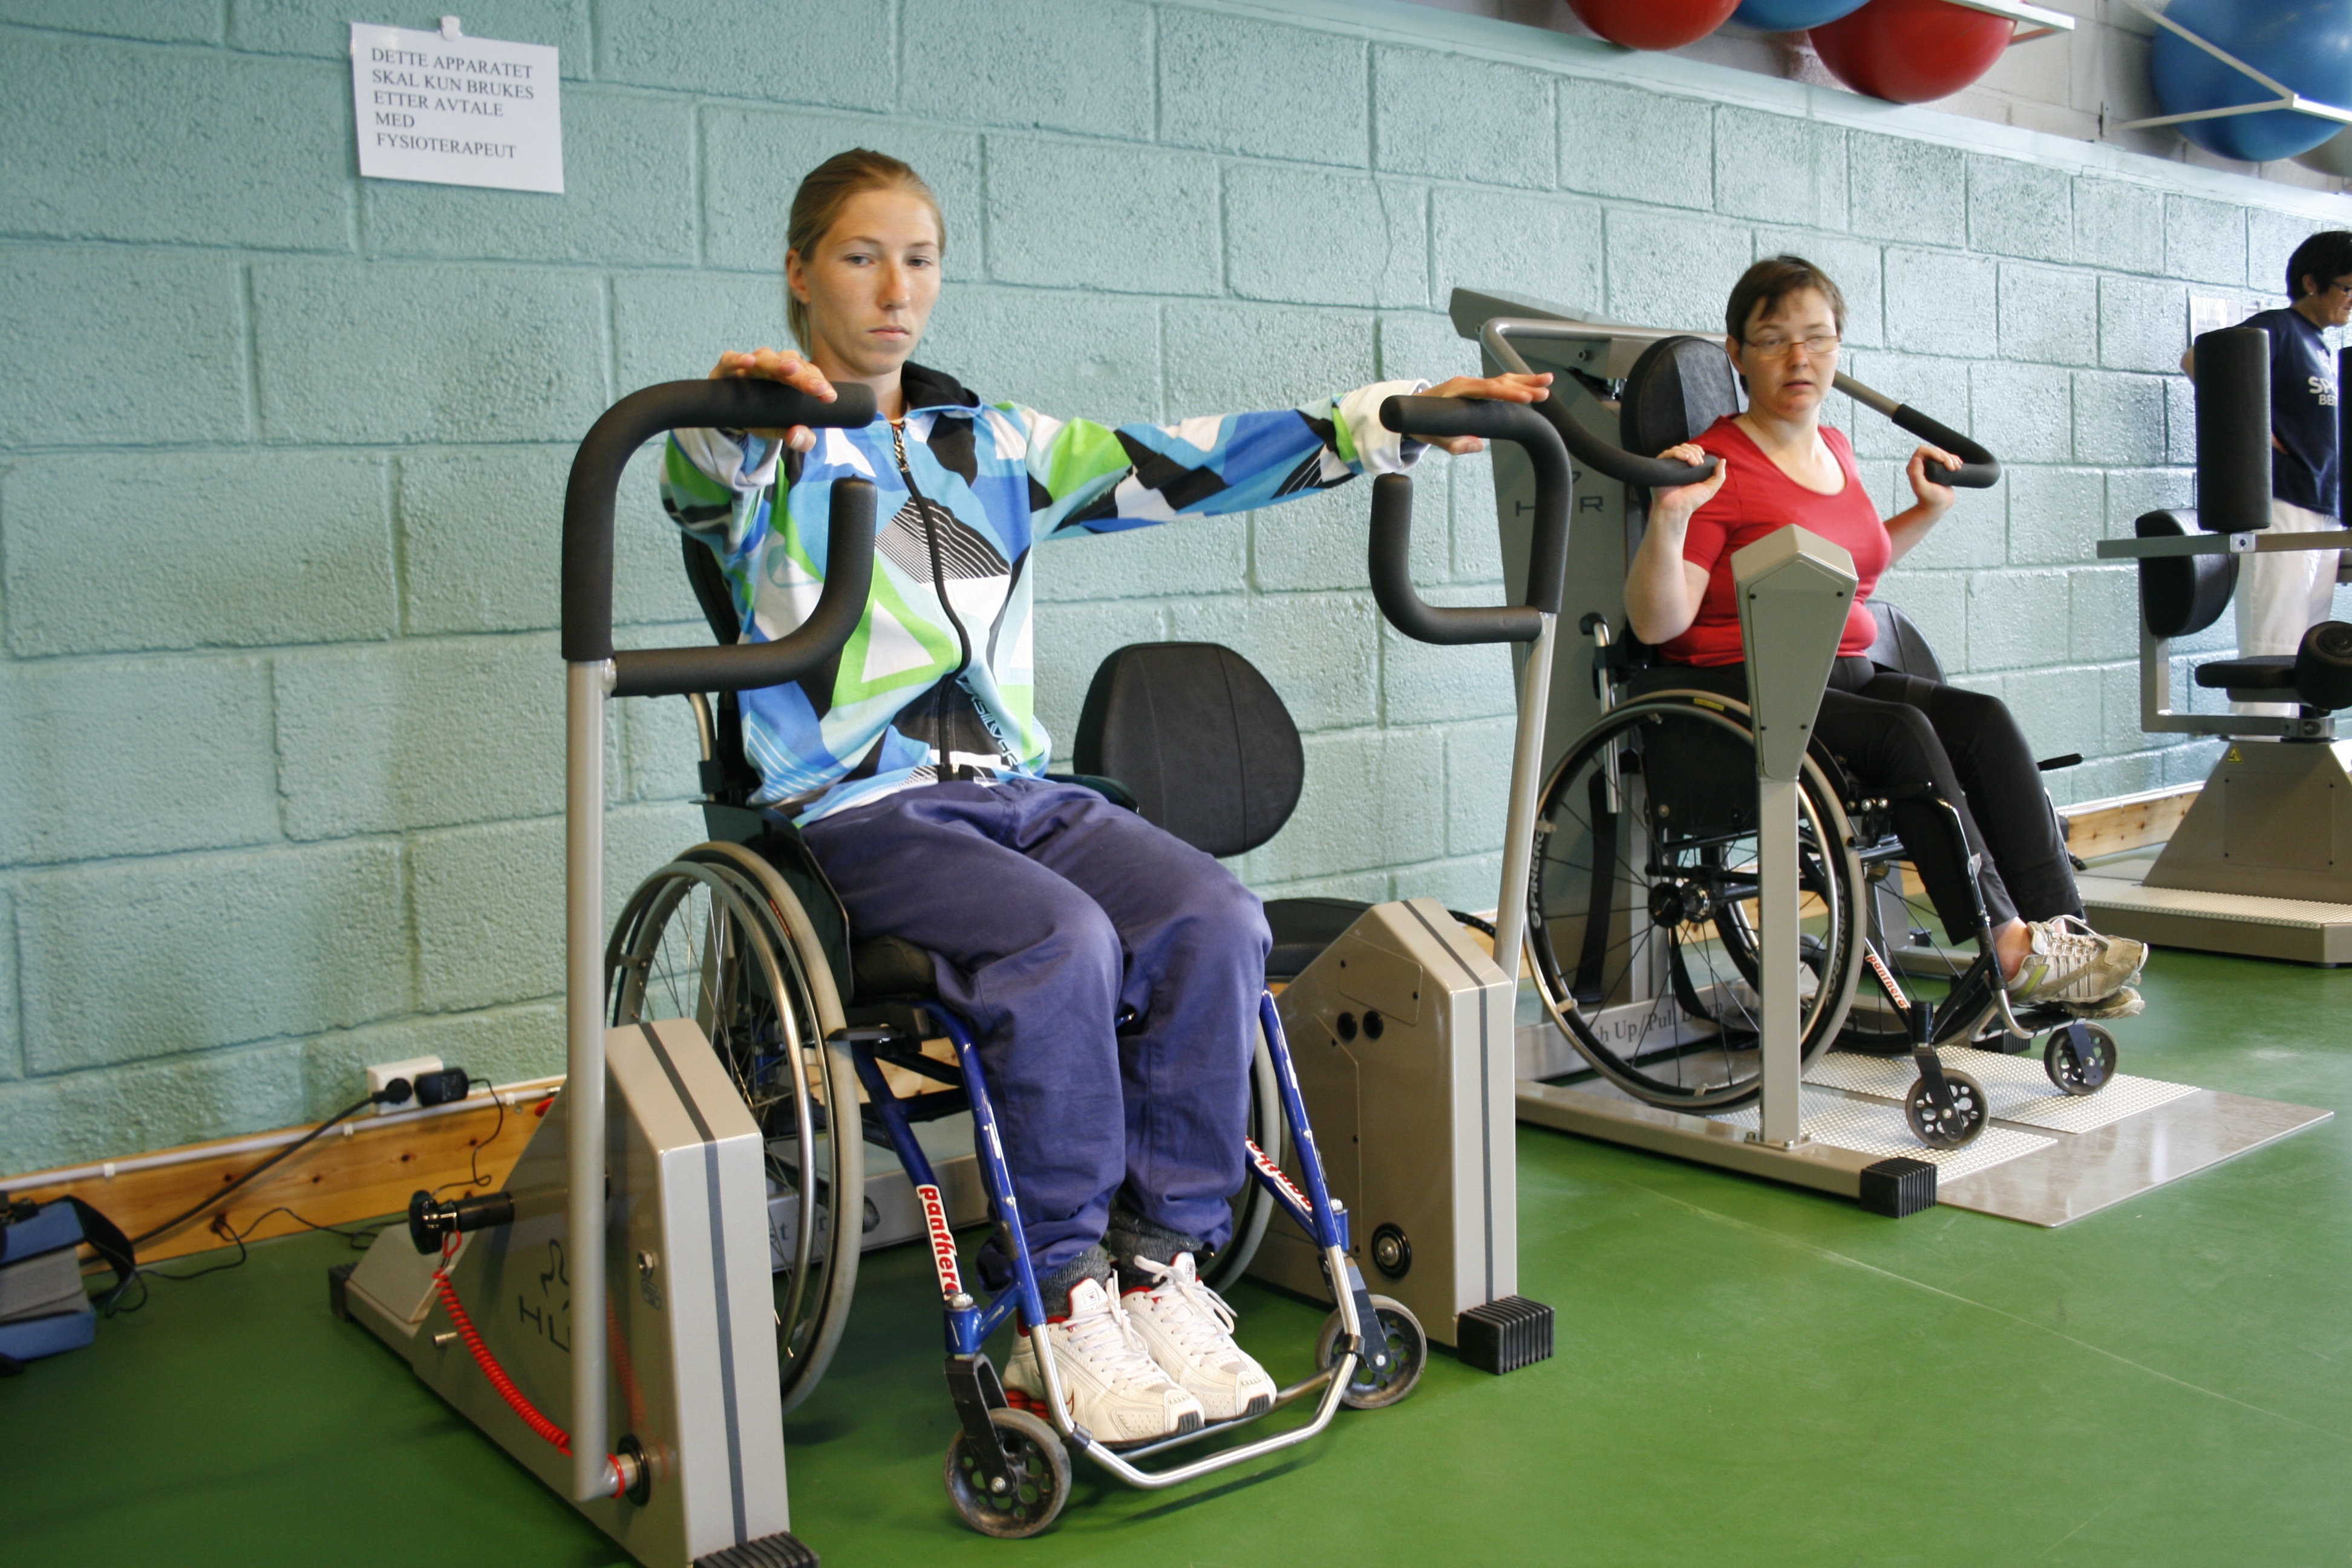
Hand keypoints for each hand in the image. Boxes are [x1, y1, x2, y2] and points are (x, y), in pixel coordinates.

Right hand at [709, 347, 835, 452]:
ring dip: (777, 363)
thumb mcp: (783, 430)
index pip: (809, 375)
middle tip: (817, 388)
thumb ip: (800, 439)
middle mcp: (774, 365)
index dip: (819, 384)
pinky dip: (738, 359)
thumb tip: (798, 437)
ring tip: (790, 369)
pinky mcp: (727, 367)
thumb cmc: (762, 416)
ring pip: (765, 358)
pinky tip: (748, 361)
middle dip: (804, 376)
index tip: (829, 397)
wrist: (730, 415)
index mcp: (792, 376)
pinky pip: (731, 359)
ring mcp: (751, 365)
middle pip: (791, 365)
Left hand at [1406, 371, 1553, 453]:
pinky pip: (1500, 385)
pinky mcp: (1477, 390)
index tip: (1524, 397)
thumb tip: (1479, 445)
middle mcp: (1467, 383)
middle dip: (1524, 386)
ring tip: (1547, 381)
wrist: (1410, 410)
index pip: (1487, 390)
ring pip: (1503, 380)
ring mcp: (1473, 385)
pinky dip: (1518, 384)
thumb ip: (1453, 442)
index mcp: (1458, 390)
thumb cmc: (1420, 421)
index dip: (1507, 394)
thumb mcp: (1432, 435)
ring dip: (1526, 381)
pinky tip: (1533, 387)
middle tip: (1544, 392)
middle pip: (1500, 382)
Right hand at [1650, 443, 1726, 520]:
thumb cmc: (1692, 501)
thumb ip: (1719, 476)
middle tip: (1698, 463)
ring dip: (1687, 452)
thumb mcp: (1710, 488)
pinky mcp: (1659, 467)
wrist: (1677, 508)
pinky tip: (1684, 458)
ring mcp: (1667, 466)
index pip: (1690, 450)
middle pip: (1684, 447)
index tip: (1702, 455)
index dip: (1697, 449)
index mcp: (1687, 468)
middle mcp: (1677, 466)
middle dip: (1693, 451)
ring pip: (1676, 449)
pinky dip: (1676, 453)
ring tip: (1693, 463)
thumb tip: (1723, 460)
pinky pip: (1665, 454)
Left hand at [1905, 443, 1959, 510]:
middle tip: (1952, 468)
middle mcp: (1922, 465)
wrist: (1938, 507)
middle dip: (1946, 457)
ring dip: (1951, 458)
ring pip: (1943, 453)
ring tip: (1956, 469)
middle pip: (1935, 451)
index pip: (1923, 450)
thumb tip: (1916, 459)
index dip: (1934, 452)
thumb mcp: (1922, 487)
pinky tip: (1958, 466)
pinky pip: (1948, 458)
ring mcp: (1932, 467)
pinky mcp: (1941, 469)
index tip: (1943, 461)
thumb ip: (1916, 474)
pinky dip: (1955, 460)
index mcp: (1914, 467)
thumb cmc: (1930, 499)